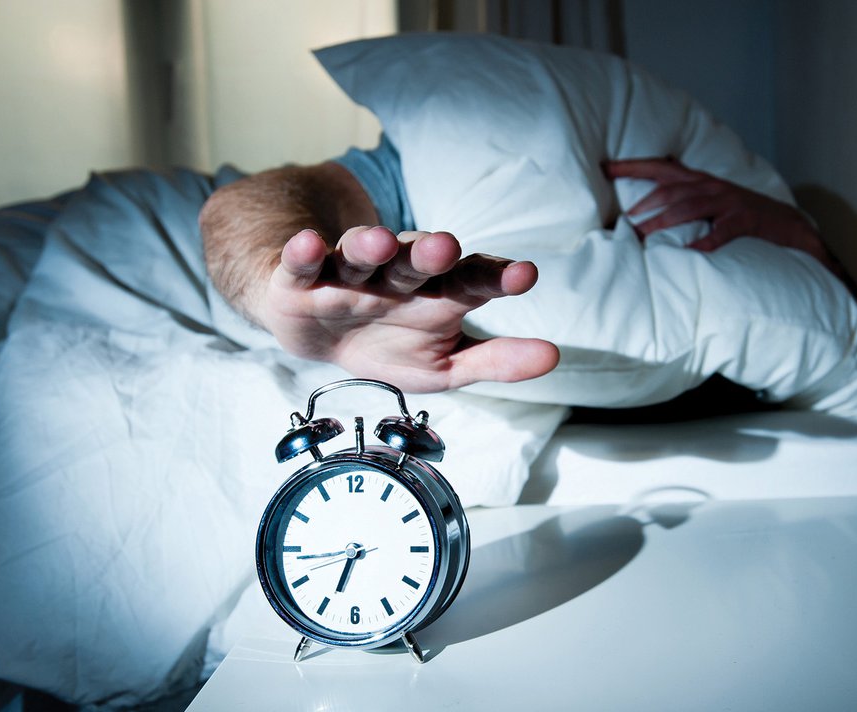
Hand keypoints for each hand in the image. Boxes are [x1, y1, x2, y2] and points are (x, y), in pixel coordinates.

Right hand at [258, 226, 558, 392]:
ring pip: (361, 254)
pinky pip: (302, 263)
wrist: (322, 338)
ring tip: (381, 240)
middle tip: (448, 246)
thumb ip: (495, 360)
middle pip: (417, 260)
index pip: (471, 280)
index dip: (496, 278)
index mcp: (437, 293)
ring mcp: (349, 274)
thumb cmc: (393, 344)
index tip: (524, 276)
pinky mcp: (303, 279)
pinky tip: (308, 243)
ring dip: (369, 245)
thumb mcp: (446, 363)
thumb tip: (553, 355)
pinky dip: (303, 253)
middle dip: (431, 253)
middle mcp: (397, 275)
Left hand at [604, 157, 838, 272]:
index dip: (632, 166)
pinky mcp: (745, 221)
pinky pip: (721, 232)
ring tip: (642, 235)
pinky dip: (705, 242)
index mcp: (700, 180)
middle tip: (622, 220)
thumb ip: (681, 200)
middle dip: (643, 203)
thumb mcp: (710, 201)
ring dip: (663, 221)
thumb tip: (642, 210)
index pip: (661, 167)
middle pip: (671, 189)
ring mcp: (729, 202)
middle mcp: (712, 187)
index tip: (604, 168)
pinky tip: (689, 253)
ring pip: (690, 208)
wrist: (789, 224)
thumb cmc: (741, 215)